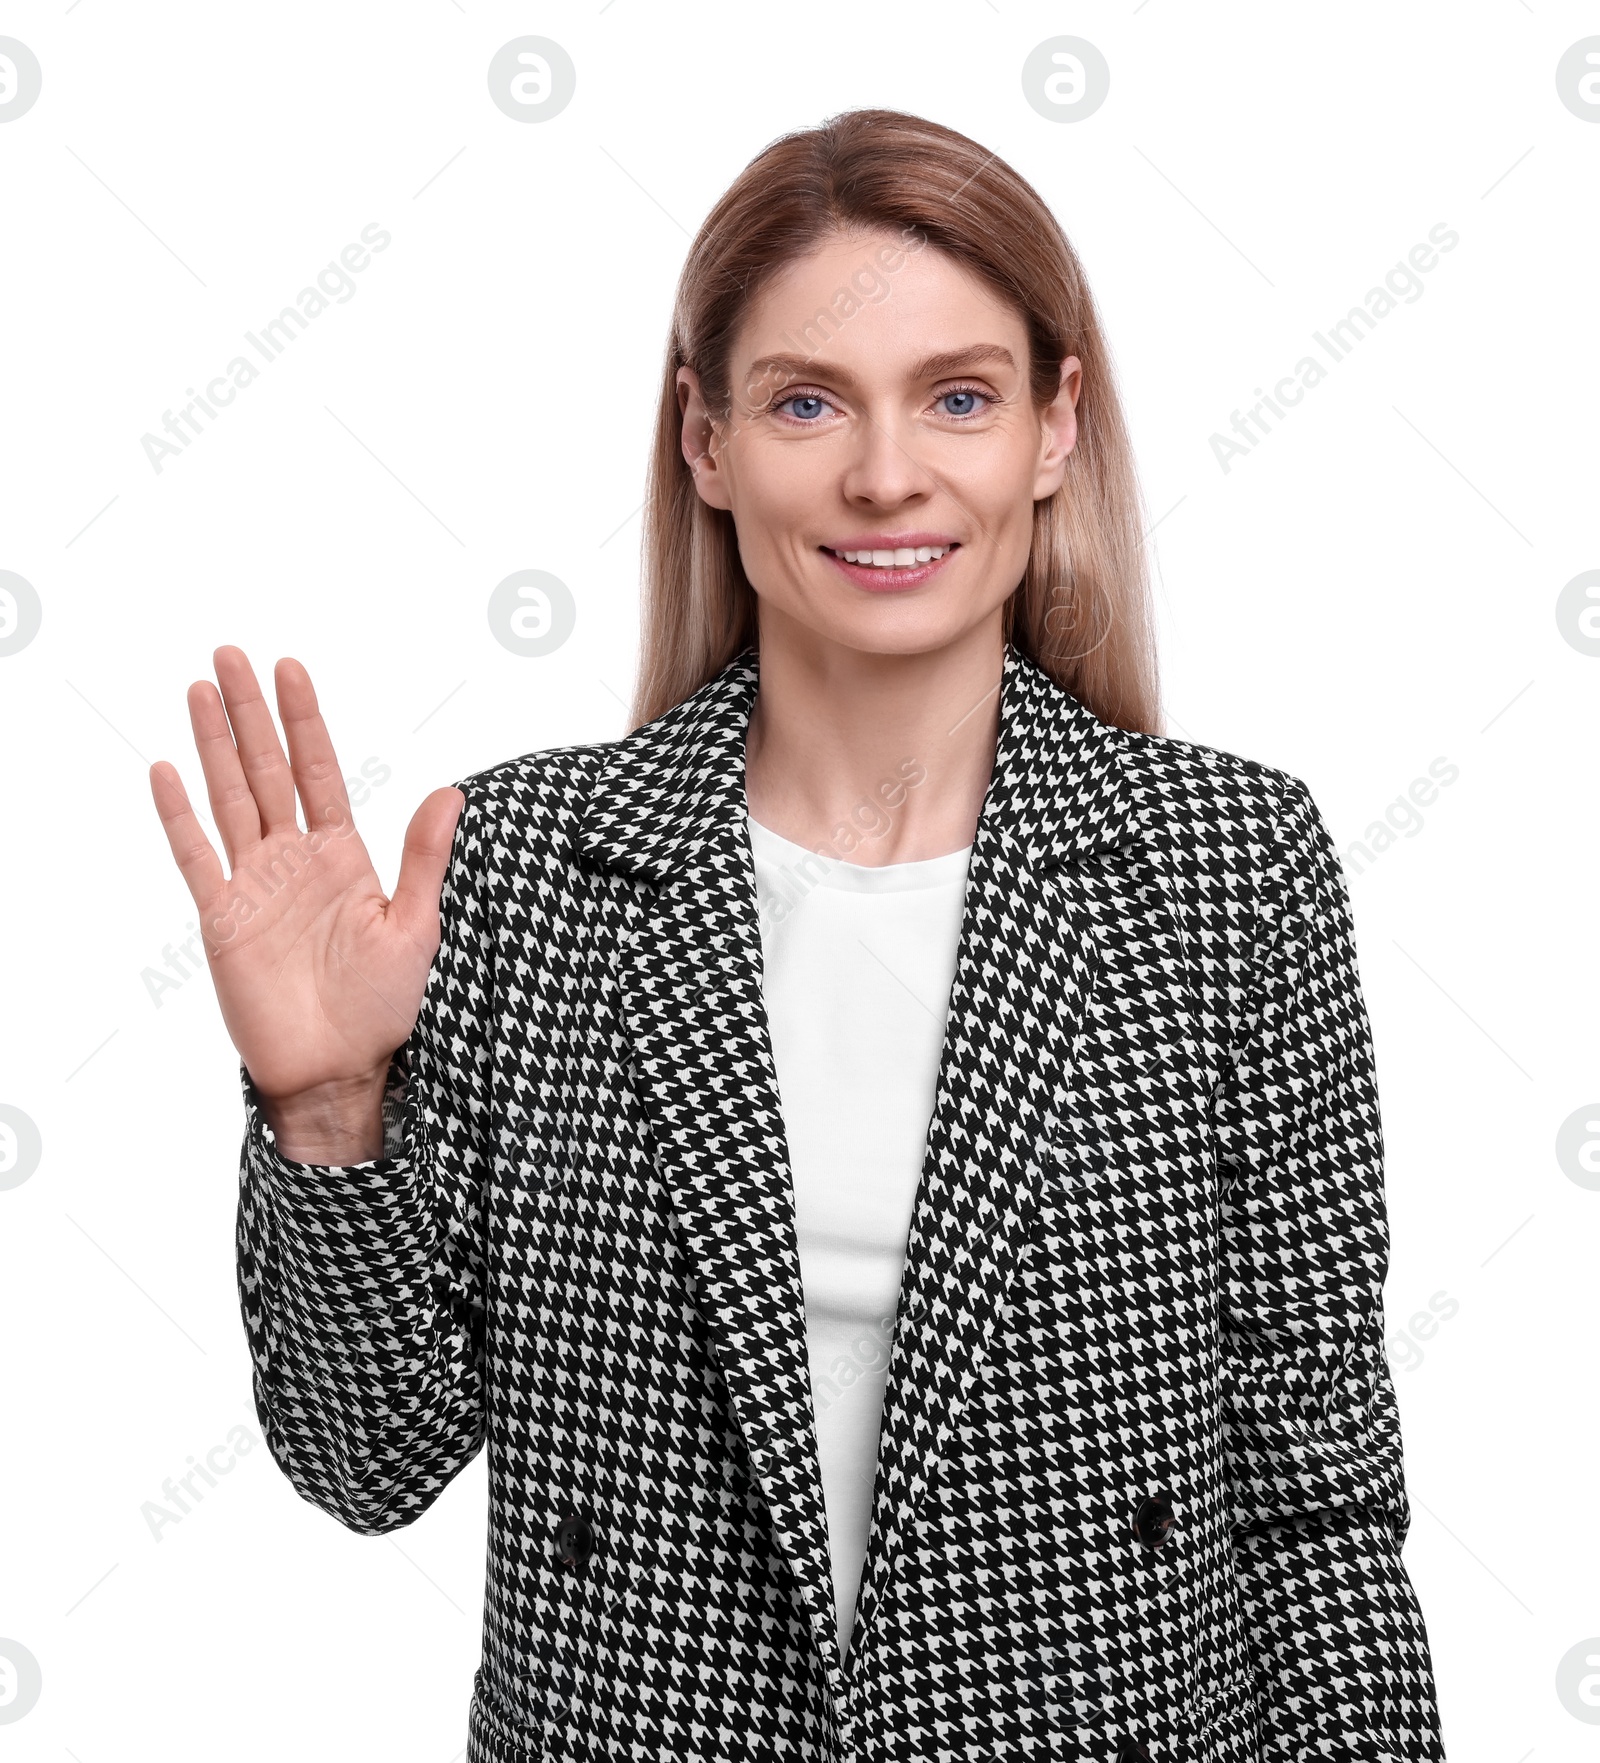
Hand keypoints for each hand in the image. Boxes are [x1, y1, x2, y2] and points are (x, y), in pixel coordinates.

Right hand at [150, 646, 462, 1157]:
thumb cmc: (384, 1007)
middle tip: (231, 653)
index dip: (304, 721)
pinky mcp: (223, 918)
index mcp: (343, 856)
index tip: (291, 669)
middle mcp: (295, 860)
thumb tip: (453, 793)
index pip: (319, 771)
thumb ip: (425, 859)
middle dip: (250, 713)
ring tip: (200, 688)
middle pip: (266, 770)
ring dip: (213, 744)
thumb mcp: (416, 928)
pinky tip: (166, 771)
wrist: (338, 1070)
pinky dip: (180, 815)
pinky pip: (196, 857)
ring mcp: (255, 885)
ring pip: (230, 798)